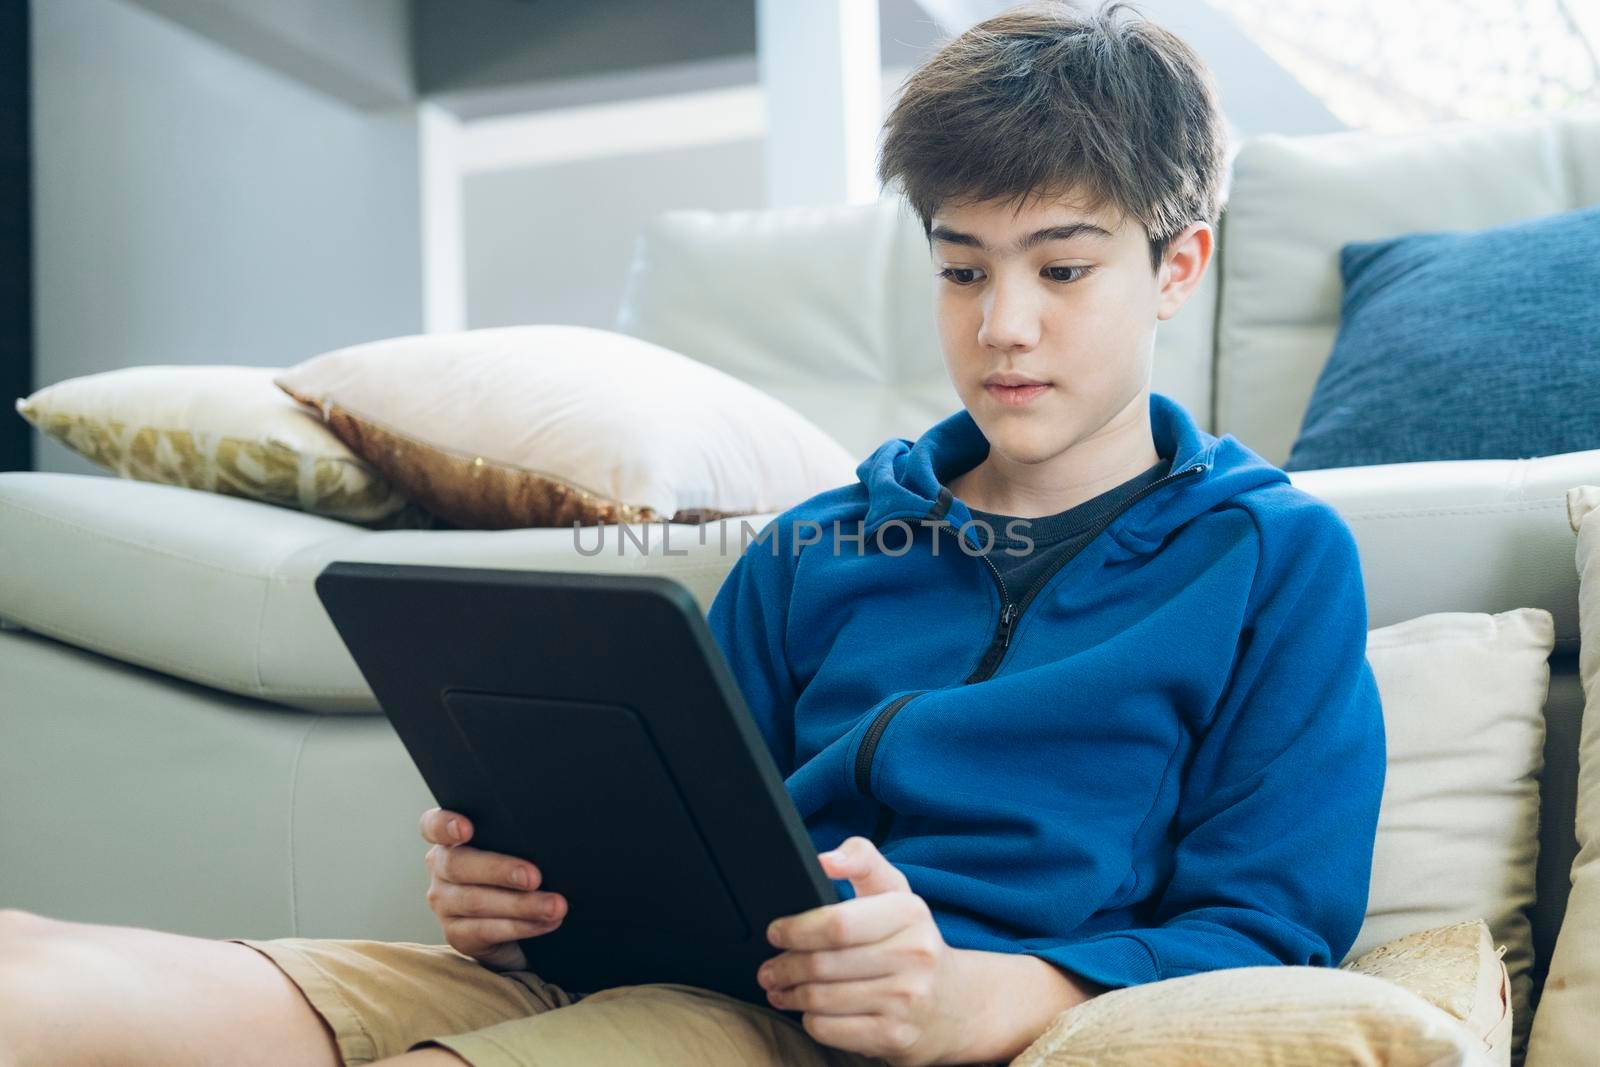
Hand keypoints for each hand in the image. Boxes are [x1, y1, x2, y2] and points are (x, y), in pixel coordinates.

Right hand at [419, 807, 566, 970]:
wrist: (519, 926)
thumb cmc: (520, 874)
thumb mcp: (517, 851)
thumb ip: (519, 840)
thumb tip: (551, 837)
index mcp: (451, 840)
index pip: (433, 826)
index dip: (445, 825)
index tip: (466, 829)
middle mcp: (441, 869)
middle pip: (458, 865)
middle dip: (499, 870)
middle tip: (534, 877)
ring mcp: (444, 903)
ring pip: (477, 901)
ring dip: (521, 904)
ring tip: (555, 906)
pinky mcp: (457, 934)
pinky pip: (486, 930)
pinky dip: (520, 926)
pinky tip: (545, 923)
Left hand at [756, 836, 965, 1066]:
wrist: (956, 1004)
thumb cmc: (912, 940)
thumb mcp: (895, 891)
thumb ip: (862, 859)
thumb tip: (826, 860)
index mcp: (909, 913)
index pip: (838, 923)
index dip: (797, 929)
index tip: (775, 932)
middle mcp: (913, 956)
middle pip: (823, 963)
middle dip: (784, 966)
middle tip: (769, 969)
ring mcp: (906, 1000)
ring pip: (821, 999)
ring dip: (790, 994)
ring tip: (779, 988)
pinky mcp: (895, 1037)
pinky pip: (830, 1029)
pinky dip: (810, 1020)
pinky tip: (808, 1010)